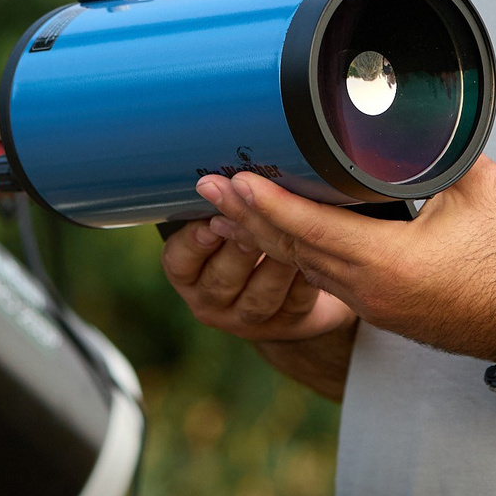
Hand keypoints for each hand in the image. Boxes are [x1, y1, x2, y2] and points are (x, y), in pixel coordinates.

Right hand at [161, 216, 358, 343]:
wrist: (288, 280)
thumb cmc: (250, 233)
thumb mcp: (226, 218)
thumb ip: (221, 201)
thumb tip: (228, 169)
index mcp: (188, 273)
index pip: (179, 261)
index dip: (194, 242)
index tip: (211, 220)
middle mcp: (211, 301)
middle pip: (220, 280)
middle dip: (240, 247)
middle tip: (257, 218)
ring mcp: (247, 319)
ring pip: (260, 297)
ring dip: (277, 264)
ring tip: (292, 233)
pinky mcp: (285, 326)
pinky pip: (296, 304)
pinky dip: (306, 279)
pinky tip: (317, 256)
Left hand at [196, 157, 495, 361]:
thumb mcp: (477, 188)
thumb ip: (436, 150)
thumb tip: (411, 114)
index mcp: (387, 263)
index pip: (311, 228)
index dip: (269, 203)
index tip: (236, 180)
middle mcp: (369, 291)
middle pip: (293, 250)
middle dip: (247, 216)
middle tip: (207, 187)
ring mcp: (371, 305)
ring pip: (304, 267)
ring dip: (264, 236)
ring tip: (227, 208)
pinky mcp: (380, 309)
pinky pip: (324, 278)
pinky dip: (293, 254)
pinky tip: (276, 236)